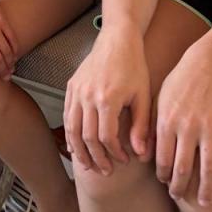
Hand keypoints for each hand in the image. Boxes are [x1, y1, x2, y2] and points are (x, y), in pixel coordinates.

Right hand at [63, 27, 152, 176]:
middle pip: (87, 137)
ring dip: (79, 150)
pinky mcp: (71, 86)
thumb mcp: (144, 97)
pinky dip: (69, 133)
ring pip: (72, 128)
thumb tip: (140, 154)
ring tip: (88, 165)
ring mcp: (77, 91)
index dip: (115, 153)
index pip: (106, 137)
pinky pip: (67, 115)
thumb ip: (141, 127)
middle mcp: (88, 96)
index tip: (124, 160)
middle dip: (96, 158)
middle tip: (106, 171)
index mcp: (107, 99)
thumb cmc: (134, 67)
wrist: (117, 40)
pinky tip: (75, 145)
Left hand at [153, 47, 211, 205]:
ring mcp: (211, 125)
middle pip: (184, 167)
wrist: (208, 61)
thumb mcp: (159, 101)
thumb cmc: (179, 82)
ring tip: (207, 203)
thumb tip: (144, 156)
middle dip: (182, 188)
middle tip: (182, 198)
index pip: (163, 158)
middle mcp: (188, 125)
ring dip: (208, 188)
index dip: (165, 176)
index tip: (167, 184)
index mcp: (167, 120)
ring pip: (210, 166)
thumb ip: (152, 128)